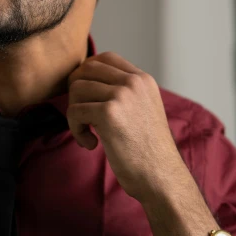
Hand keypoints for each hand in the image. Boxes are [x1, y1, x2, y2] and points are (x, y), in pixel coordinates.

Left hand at [66, 51, 182, 201]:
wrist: (161, 177)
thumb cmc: (147, 151)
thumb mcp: (142, 110)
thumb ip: (123, 93)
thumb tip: (84, 80)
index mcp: (143, 80)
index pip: (105, 58)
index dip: (87, 74)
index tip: (86, 97)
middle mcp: (134, 82)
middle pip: (86, 69)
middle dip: (76, 92)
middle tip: (82, 115)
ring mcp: (122, 95)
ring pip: (76, 89)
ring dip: (75, 113)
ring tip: (88, 133)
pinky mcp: (109, 113)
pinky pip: (74, 111)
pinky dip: (76, 129)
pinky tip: (91, 143)